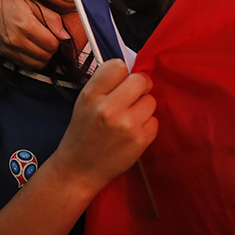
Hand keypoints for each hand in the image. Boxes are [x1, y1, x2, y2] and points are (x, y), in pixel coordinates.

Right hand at [0, 0, 68, 69]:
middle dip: (51, 48)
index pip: (52, 44)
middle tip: (48, 37)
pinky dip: (33, 60)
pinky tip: (32, 48)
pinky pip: (25, 65)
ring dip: (43, 56)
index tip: (54, 32)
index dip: (57, 39)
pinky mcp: (4, 54)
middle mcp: (15, 40)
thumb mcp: (34, 2)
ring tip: (40, 43)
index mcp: (25, 25)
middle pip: (46, 56)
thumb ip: (52, 19)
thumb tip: (65, 36)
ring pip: (37, 64)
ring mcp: (8, 49)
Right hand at [49, 60, 157, 194]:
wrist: (79, 169)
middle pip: (140, 80)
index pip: (118, 66)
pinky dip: (146, 124)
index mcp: (91, 95)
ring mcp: (127, 125)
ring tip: (129, 118)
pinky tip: (132, 132)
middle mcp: (109, 108)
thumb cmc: (83, 132)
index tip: (119, 84)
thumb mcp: (84, 102)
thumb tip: (133, 72)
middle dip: (139, 87)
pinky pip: (155, 120)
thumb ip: (105, 85)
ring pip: (151, 100)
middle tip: (132, 97)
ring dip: (143, 107)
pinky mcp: (140, 140)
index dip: (122, 74)